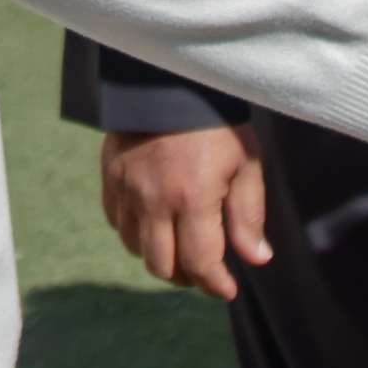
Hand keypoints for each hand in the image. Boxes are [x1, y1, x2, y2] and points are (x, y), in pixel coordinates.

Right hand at [101, 123, 269, 299]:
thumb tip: (256, 258)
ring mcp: (127, 189)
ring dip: (160, 256)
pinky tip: (155, 222)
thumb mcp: (246, 165)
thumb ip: (248, 216)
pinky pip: (117, 222)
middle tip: (205, 270)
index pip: (200, 262)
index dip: (215, 284)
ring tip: (181, 246)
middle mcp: (154, 200)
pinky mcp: (110, 177)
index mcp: (192, 198)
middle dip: (187, 277)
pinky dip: (136, 232)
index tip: (227, 288)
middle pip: (162, 265)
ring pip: (136, 248)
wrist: (171, 79)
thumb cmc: (217, 122)